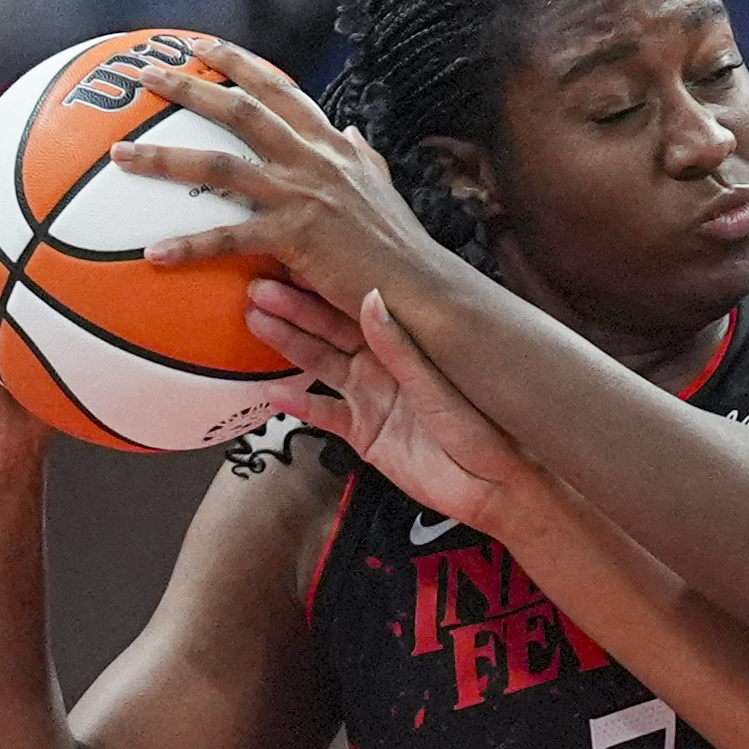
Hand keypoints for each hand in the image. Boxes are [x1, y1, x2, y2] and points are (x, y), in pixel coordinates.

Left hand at [106, 41, 440, 313]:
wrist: (419, 283)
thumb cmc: (398, 243)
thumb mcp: (381, 184)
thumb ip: (360, 153)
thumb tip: (347, 125)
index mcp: (332, 146)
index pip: (281, 91)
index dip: (241, 65)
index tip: (204, 46)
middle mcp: (314, 159)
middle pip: (241, 110)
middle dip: (189, 86)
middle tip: (145, 72)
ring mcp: (303, 194)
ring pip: (221, 163)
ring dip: (164, 156)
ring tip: (120, 154)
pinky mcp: (296, 236)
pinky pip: (229, 238)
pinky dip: (189, 245)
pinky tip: (153, 253)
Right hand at [247, 279, 540, 531]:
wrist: (494, 484)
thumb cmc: (484, 426)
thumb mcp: (436, 384)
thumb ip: (399, 346)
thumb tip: (370, 297)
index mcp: (405, 346)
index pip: (355, 309)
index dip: (323, 288)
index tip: (292, 264)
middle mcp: (384, 367)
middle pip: (329, 333)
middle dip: (294, 311)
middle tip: (256, 289)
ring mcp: (372, 400)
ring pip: (321, 368)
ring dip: (289, 346)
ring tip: (254, 322)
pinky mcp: (365, 436)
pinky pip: (326, 416)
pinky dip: (300, 406)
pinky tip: (273, 391)